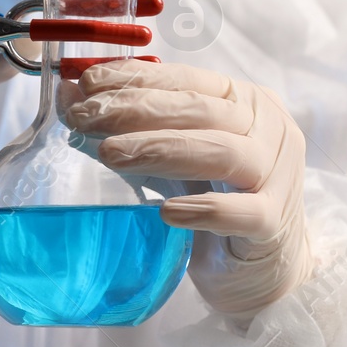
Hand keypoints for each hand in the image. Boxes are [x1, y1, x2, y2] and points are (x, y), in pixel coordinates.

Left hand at [61, 59, 312, 317]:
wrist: (261, 267)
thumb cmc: (216, 201)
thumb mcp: (172, 161)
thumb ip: (132, 131)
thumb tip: (67, 99)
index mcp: (245, 103)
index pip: (188, 81)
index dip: (136, 79)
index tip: (86, 85)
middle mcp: (269, 130)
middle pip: (201, 111)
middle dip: (136, 110)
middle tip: (85, 117)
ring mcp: (278, 176)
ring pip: (222, 151)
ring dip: (161, 149)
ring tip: (110, 154)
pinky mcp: (275, 224)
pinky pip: (243, 212)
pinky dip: (204, 209)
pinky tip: (165, 212)